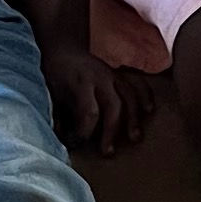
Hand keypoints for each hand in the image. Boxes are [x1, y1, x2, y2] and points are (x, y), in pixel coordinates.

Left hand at [47, 32, 156, 152]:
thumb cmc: (56, 75)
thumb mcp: (51, 94)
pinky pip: (137, 84)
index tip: (76, 143)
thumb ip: (58, 117)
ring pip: (129, 96)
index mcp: (80, 83)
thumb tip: (62, 142)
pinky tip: (149, 111)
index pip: (89, 112)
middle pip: (113, 106)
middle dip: (112, 131)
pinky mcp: (120, 74)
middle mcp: (100, 78)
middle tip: (108, 152)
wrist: (64, 49)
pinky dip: (145, 96)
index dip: (84, 132)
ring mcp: (113, 75)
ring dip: (133, 119)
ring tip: (134, 138)